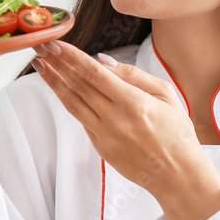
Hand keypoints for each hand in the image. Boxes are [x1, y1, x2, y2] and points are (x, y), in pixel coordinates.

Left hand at [31, 41, 219, 219]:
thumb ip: (134, 75)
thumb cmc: (178, 134)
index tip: (55, 44)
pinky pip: (83, 120)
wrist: (179, 176)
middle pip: (77, 86)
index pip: (93, 73)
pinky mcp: (101, 148)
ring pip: (72, 104)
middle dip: (56, 64)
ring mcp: (105, 136)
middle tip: (40, 47)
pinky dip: (71, 102)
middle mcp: (114, 120)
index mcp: (133, 103)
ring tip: (40, 66)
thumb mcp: (167, 95)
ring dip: (54, 83)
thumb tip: (103, 61)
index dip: (71, 56)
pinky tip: (63, 89)